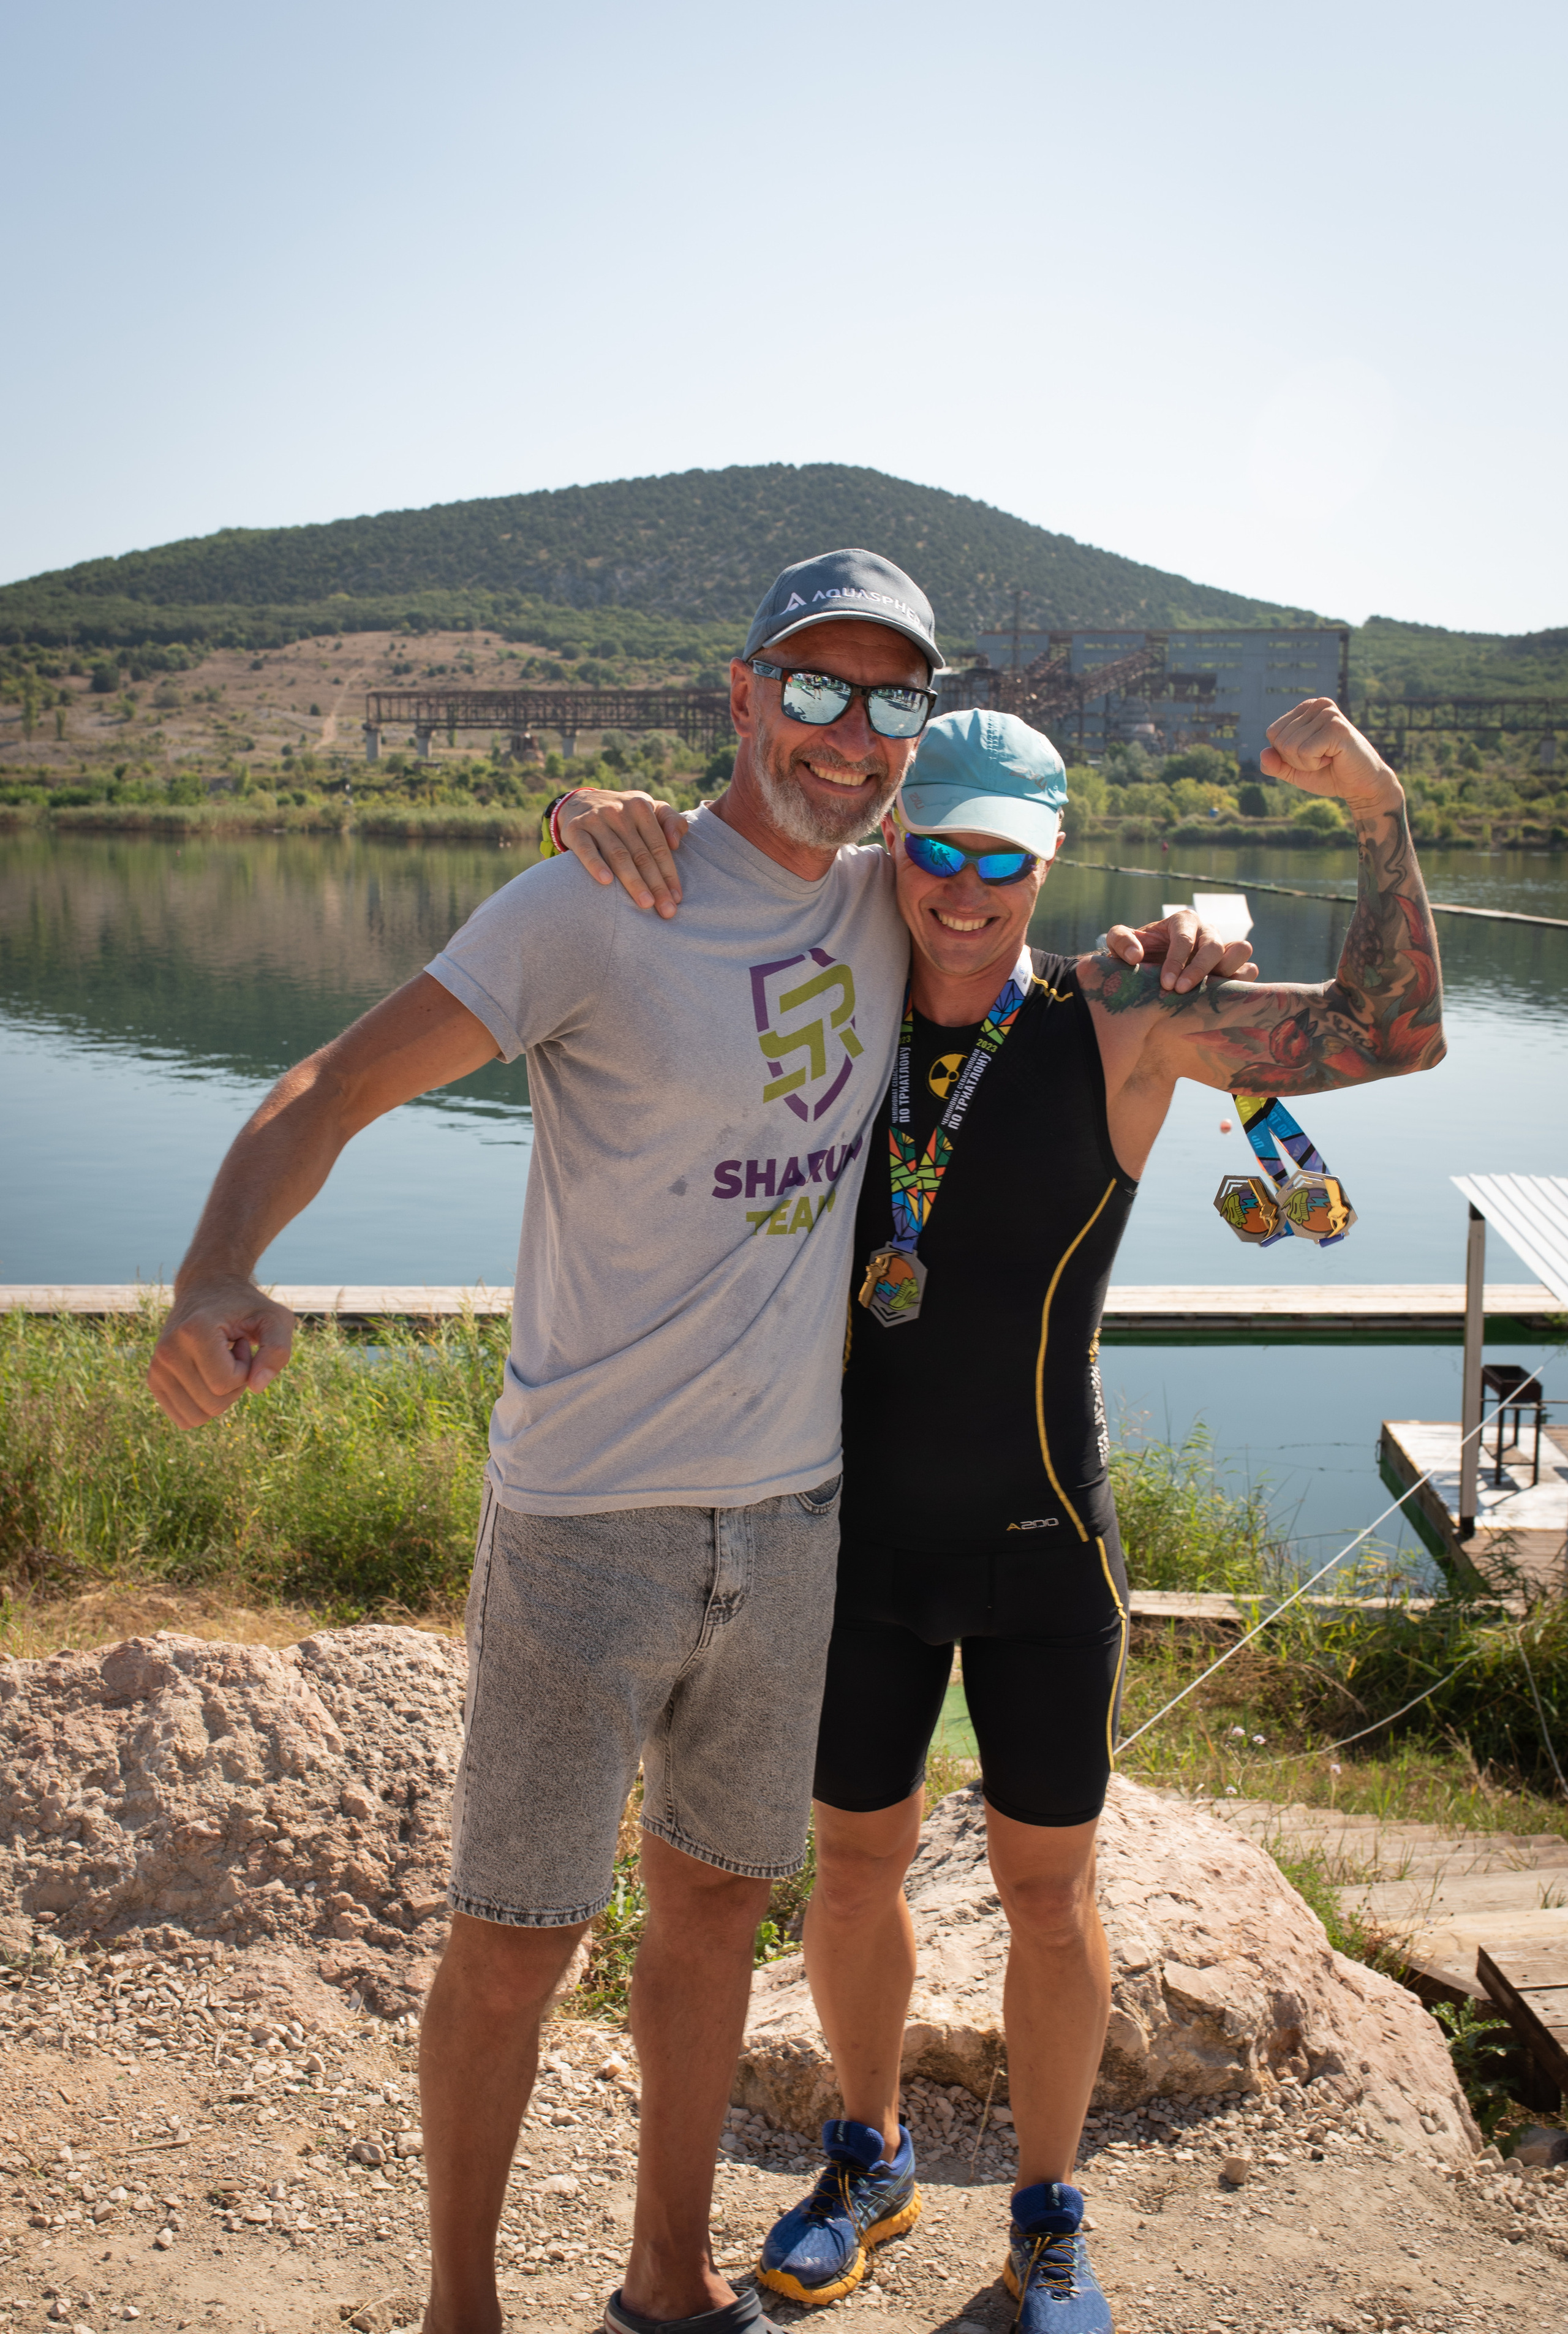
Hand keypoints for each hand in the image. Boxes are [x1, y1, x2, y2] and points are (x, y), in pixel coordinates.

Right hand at [146, 1277, 295, 1428]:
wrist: (207, 1289)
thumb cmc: (246, 1307)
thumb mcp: (275, 1319)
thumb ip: (277, 1351)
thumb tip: (257, 1388)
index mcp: (193, 1331)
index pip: (226, 1383)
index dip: (246, 1369)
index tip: (242, 1342)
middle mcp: (167, 1350)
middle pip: (212, 1404)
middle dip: (234, 1385)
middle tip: (231, 1352)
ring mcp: (156, 1367)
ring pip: (198, 1416)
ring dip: (218, 1395)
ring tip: (218, 1361)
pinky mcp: (154, 1379)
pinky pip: (184, 1418)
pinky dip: (203, 1404)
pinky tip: (205, 1373)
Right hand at [557, 788, 687, 916]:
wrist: (580, 801)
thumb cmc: (623, 813)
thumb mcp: (648, 807)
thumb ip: (670, 819)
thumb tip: (676, 842)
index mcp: (641, 807)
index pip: (658, 846)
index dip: (669, 873)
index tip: (676, 898)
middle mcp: (619, 812)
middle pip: (641, 854)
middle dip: (656, 885)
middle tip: (666, 910)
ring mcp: (596, 820)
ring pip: (618, 855)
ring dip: (633, 881)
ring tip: (645, 903)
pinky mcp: (575, 829)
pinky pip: (586, 850)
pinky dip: (595, 865)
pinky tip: (606, 882)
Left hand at [1106, 909, 1259, 993]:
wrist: (1151, 968)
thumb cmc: (1137, 952)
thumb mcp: (1120, 943)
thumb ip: (1120, 941)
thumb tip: (1135, 956)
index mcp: (1184, 921)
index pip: (1186, 938)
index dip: (1177, 961)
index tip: (1166, 984)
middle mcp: (1207, 932)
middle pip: (1214, 946)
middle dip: (1199, 970)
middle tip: (1180, 991)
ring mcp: (1224, 949)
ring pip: (1240, 952)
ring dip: (1227, 972)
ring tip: (1208, 991)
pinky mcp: (1234, 967)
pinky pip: (1249, 970)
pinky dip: (1241, 983)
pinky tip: (1222, 998)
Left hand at [1260, 698, 1397, 810]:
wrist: (1361, 786)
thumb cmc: (1329, 774)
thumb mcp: (1294, 770)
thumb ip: (1275, 764)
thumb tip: (1263, 754)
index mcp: (1306, 709)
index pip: (1272, 733)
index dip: (1285, 755)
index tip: (1310, 755)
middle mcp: (1317, 705)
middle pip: (1280, 741)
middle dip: (1296, 760)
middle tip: (1321, 759)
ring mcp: (1328, 714)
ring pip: (1290, 747)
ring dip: (1306, 763)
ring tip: (1328, 757)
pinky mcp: (1336, 727)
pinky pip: (1304, 752)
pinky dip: (1314, 764)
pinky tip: (1334, 758)